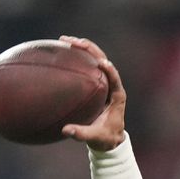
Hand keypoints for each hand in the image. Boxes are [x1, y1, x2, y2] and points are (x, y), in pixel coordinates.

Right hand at [59, 35, 125, 150]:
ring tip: (64, 40)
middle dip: (89, 49)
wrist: (110, 139)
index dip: (109, 70)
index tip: (101, 62)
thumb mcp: (95, 137)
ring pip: (95, 58)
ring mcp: (104, 82)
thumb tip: (66, 130)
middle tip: (72, 42)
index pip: (115, 79)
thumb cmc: (105, 138)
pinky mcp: (96, 82)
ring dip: (83, 48)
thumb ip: (82, 134)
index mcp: (117, 96)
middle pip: (103, 60)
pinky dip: (77, 56)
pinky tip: (62, 50)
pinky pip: (87, 65)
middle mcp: (112, 85)